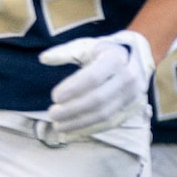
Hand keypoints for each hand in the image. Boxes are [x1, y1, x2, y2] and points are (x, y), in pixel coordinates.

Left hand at [37, 30, 153, 136]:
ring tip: (58, 124)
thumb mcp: (86, 47)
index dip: (73, 89)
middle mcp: (128, 78)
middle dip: (72, 109)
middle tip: (52, 113)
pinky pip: (110, 123)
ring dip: (78, 122)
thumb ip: (65, 52)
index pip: (93, 77)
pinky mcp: (131, 108)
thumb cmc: (102, 53)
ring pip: (104, 114)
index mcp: (116, 59)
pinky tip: (72, 130)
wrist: (132, 60)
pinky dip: (89, 128)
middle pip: (98, 99)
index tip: (54, 97)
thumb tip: (43, 58)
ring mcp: (132, 95)